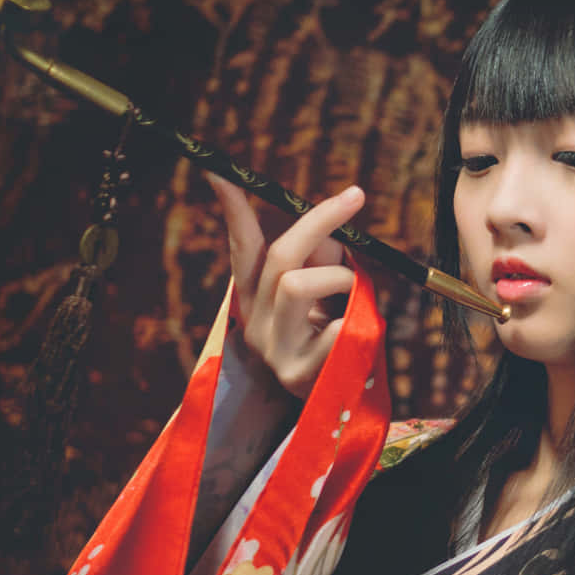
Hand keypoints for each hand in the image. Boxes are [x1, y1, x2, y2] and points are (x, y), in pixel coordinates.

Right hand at [208, 173, 362, 399]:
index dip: (232, 210)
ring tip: (355, 293)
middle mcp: (254, 319)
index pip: (242, 247)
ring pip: (296, 285)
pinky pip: (332, 328)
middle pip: (279, 256)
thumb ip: (322, 261)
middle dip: (320, 220)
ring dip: (340, 277)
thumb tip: (329, 234)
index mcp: (256, 296)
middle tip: (355, 196)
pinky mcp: (295, 373)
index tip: (218, 171)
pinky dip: (352, 322)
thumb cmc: (331, 337)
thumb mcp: (325, 294)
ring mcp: (272, 347)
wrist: (334, 403)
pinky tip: (351, 335)